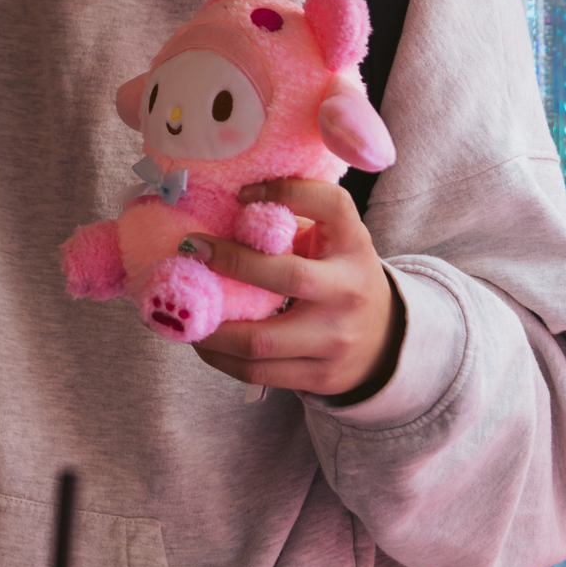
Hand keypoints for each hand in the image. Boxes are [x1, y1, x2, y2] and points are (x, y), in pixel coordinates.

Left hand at [191, 179, 399, 398]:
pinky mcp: (320, 375)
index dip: (286, 190)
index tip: (240, 193)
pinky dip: (218, 355)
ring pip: (259, 340)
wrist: (384, 340)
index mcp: (354, 244)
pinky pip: (256, 371)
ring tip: (181, 307)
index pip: (331, 204)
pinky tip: (200, 339)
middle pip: (287, 276)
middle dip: (231, 262)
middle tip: (192, 249)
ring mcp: (336, 338)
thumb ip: (291, 224)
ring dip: (209, 324)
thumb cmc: (339, 277)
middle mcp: (349, 290)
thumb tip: (215, 208)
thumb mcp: (331, 242)